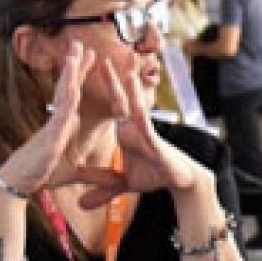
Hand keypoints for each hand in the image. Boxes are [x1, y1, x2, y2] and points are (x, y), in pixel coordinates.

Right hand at [0, 41, 95, 193]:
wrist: (21, 181)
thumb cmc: (43, 172)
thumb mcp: (76, 173)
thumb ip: (96, 174)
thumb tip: (116, 179)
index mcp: (65, 123)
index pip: (74, 94)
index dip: (82, 75)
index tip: (91, 57)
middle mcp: (59, 119)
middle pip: (68, 87)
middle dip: (75, 65)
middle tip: (80, 43)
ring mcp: (54, 125)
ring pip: (63, 94)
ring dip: (70, 74)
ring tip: (75, 53)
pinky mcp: (51, 137)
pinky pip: (61, 116)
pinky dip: (67, 102)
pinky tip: (73, 87)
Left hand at [75, 58, 201, 209]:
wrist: (180, 181)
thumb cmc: (155, 176)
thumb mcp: (123, 184)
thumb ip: (102, 191)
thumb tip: (81, 206)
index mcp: (125, 130)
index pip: (111, 104)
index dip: (99, 88)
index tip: (87, 71)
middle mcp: (135, 126)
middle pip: (121, 97)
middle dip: (112, 77)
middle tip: (100, 54)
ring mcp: (146, 132)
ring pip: (136, 105)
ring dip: (130, 86)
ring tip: (126, 64)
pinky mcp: (156, 142)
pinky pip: (146, 126)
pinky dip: (141, 115)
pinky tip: (137, 103)